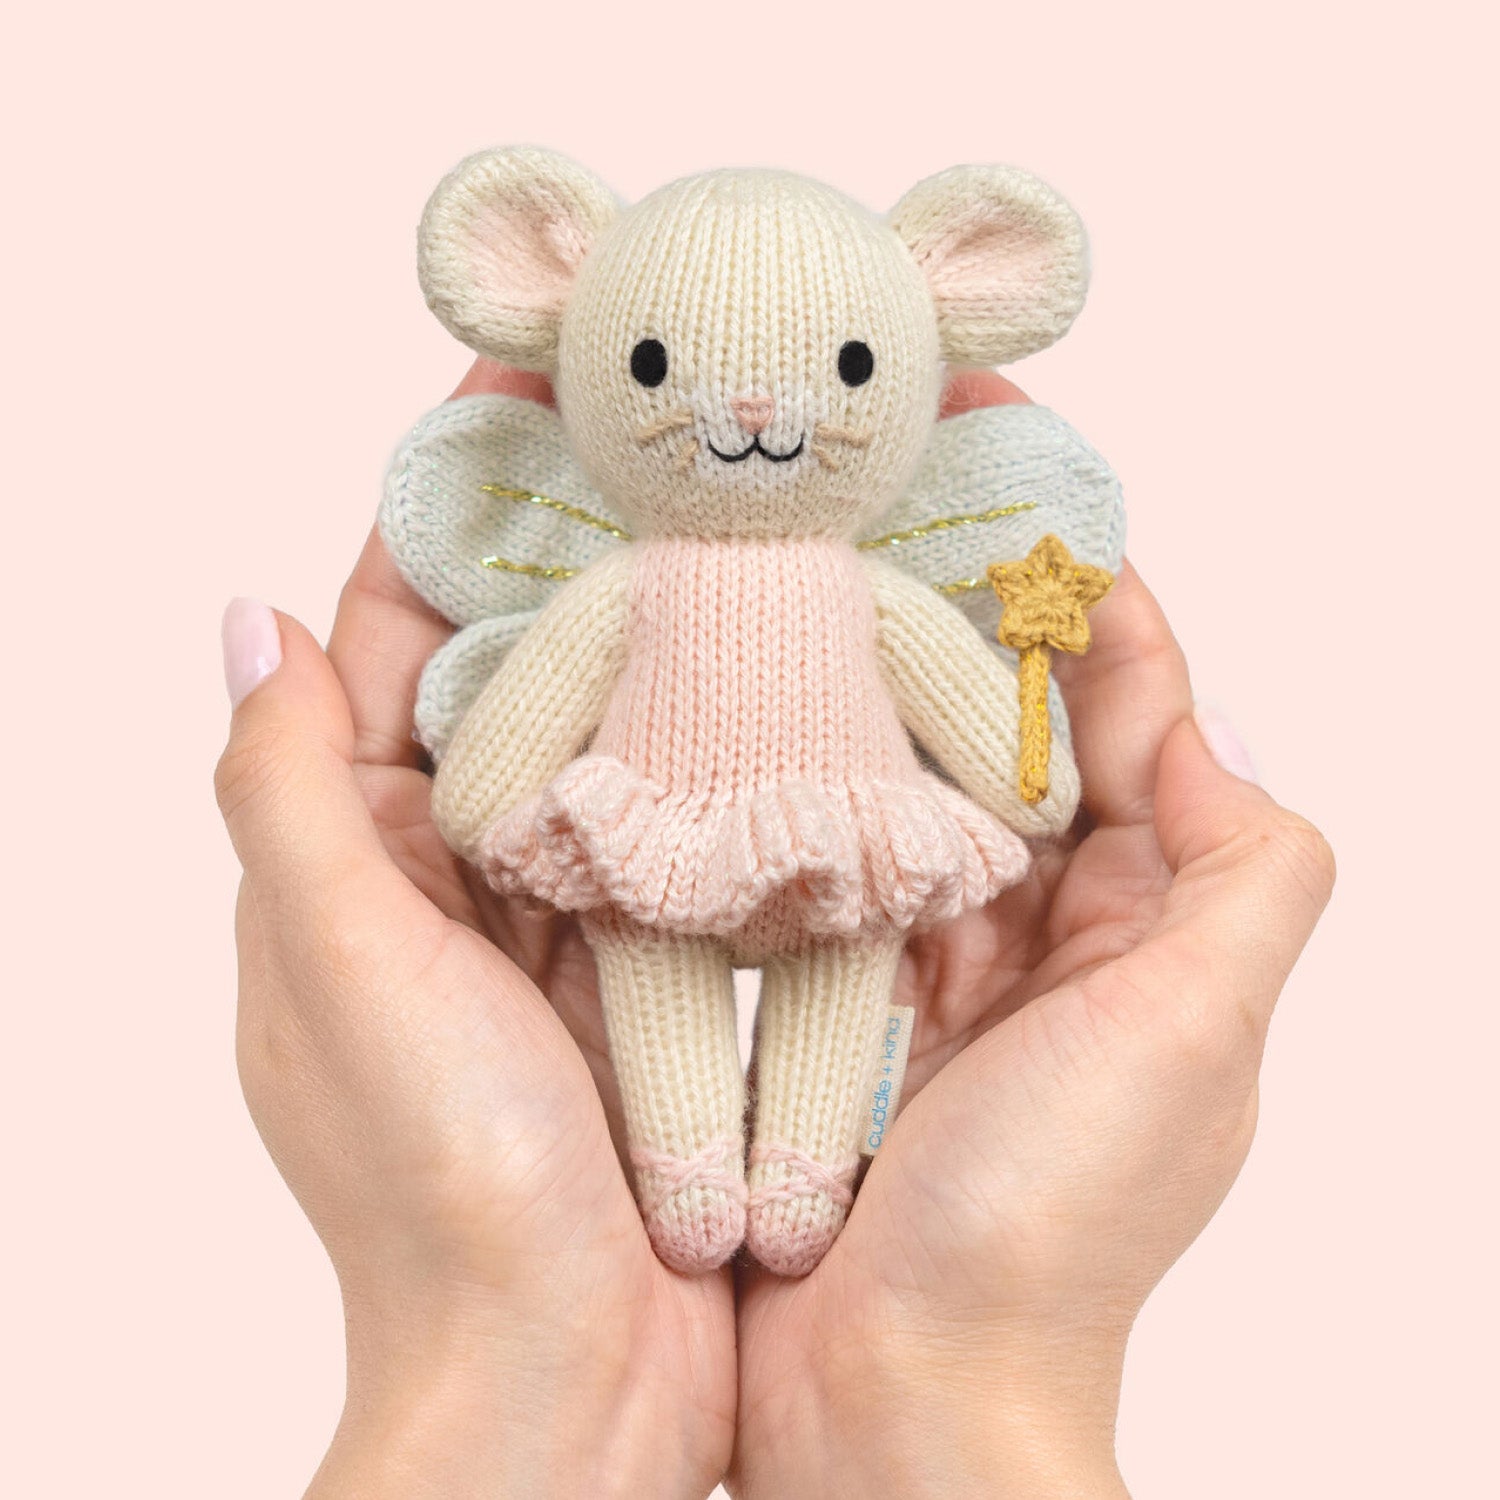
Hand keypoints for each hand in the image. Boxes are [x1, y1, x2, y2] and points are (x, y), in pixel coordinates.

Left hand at [214, 362, 732, 1497]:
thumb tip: (242, 612)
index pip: (381, 641)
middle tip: (656, 442)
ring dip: (656, 647)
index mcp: (360, 860)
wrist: (571, 1382)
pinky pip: (683, 829)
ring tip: (736, 527)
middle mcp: (457, 875)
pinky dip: (719, 756)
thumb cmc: (437, 1190)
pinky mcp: (656, 965)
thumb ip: (284, 795)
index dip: (432, 516)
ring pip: (605, 741)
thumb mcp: (336, 972)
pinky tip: (791, 681)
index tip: (505, 398)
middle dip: (564, 558)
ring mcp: (563, 917)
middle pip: (504, 672)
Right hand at [731, 373, 1334, 1496]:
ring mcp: (922, 953)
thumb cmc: (1051, 1228)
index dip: (1085, 581)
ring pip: (900, 776)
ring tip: (792, 563)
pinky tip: (731, 701)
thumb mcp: (1195, 1040)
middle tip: (876, 484)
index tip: (1024, 464)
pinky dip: (790, 780)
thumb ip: (1247, 875)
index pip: (1125, 704)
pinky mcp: (826, 991)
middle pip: (1004, 722)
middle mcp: (1033, 923)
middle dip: (955, 607)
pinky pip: (816, 855)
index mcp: (1134, 916)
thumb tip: (1205, 720)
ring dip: (862, 680)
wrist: (891, 1403)